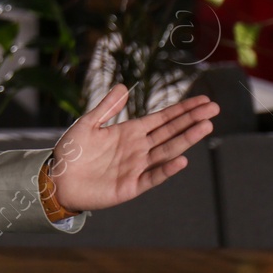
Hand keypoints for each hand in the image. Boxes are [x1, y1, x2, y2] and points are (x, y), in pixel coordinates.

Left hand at [48, 84, 219, 212]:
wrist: (58, 179)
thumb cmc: (71, 152)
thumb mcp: (87, 124)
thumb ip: (106, 108)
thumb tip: (123, 87)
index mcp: (130, 132)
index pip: (162, 119)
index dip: (182, 110)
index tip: (203, 100)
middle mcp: (138, 148)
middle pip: (171, 132)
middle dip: (192, 120)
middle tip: (214, 108)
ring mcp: (137, 167)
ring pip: (167, 150)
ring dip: (186, 139)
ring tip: (205, 126)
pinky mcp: (132, 185)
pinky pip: (153, 176)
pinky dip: (167, 168)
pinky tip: (181, 158)